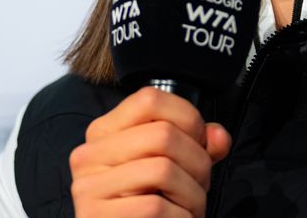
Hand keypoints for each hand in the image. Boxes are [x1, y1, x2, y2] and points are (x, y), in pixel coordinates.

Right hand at [69, 87, 231, 217]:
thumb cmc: (147, 206)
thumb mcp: (173, 166)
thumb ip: (197, 146)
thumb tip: (218, 136)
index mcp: (104, 133)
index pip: (149, 99)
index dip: (187, 118)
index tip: (199, 143)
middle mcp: (89, 155)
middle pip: (162, 135)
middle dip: (198, 162)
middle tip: (201, 184)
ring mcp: (88, 187)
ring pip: (162, 170)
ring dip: (193, 194)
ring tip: (192, 207)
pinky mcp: (96, 216)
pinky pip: (155, 207)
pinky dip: (181, 217)